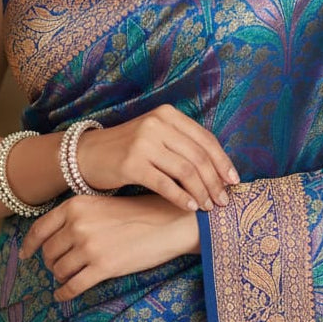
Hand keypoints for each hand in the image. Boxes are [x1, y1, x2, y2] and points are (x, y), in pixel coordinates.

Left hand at [18, 193, 200, 300]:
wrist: (167, 222)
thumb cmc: (137, 213)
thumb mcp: (101, 205)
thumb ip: (76, 217)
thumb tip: (54, 240)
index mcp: (75, 206)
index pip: (40, 229)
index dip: (29, 245)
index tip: (25, 255)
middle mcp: (77, 225)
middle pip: (49, 252)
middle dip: (51, 263)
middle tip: (59, 267)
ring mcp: (89, 246)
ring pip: (59, 270)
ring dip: (61, 277)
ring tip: (69, 277)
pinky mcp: (102, 267)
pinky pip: (73, 286)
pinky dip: (64, 293)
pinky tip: (63, 295)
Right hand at [76, 104, 238, 211]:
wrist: (88, 154)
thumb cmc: (128, 148)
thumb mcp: (157, 135)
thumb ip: (183, 144)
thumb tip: (220, 169)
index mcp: (168, 114)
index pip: (205, 139)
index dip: (223, 162)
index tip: (234, 181)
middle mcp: (157, 124)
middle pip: (198, 156)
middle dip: (215, 181)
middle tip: (223, 201)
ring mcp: (143, 142)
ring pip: (185, 171)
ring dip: (202, 192)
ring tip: (209, 206)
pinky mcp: (131, 163)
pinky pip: (165, 184)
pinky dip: (182, 197)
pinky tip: (190, 207)